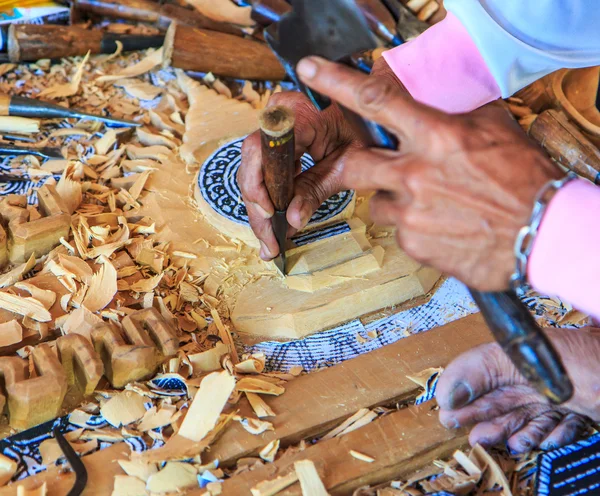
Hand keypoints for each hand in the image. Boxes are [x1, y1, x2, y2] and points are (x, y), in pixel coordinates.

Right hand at [239, 58, 402, 260]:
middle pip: (253, 166)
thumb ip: (316, 189)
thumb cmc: (371, 127)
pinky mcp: (280, 140)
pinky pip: (267, 170)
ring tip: (270, 242)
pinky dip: (271, 198)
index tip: (268, 214)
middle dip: (259, 209)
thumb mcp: (346, 163)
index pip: (259, 150)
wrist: (380, 105)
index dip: (257, 185)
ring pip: (256, 172)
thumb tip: (292, 220)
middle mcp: (279, 115)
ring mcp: (277, 126)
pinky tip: (275, 225)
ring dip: (262, 209)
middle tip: (269, 243)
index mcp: (296, 113)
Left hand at [296, 56, 560, 290]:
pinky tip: (442, 225)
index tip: (309, 70)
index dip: (336, 82)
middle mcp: (415, 174)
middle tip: (358, 168)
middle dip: (345, 168)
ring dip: (394, 200)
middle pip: (353, 165)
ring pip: (378, 203)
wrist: (542, 234)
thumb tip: (434, 96)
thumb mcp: (495, 130)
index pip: (375, 101)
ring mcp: (411, 213)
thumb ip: (456, 113)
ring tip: (429, 203)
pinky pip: (399, 231)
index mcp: (435, 137)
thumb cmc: (523, 180)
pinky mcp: (414, 244)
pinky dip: (414, 227)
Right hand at [436, 327, 599, 451]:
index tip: (447, 407)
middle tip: (462, 428)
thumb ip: (482, 371)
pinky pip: (553, 426)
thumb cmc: (590, 363)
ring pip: (522, 415)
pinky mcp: (576, 410)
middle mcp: (535, 371)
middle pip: (498, 395)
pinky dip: (545, 436)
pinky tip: (540, 442)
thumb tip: (448, 390)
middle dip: (480, 414)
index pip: (479, 366)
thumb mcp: (529, 362)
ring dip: (508, 431)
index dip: (461, 386)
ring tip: (497, 441)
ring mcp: (556, 392)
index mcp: (519, 352)